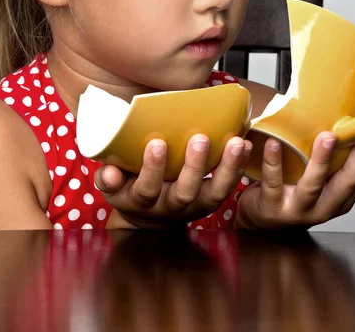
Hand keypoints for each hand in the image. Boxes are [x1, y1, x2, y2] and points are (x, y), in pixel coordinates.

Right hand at [95, 134, 251, 228]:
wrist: (149, 215)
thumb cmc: (129, 188)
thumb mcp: (113, 186)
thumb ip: (108, 179)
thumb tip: (109, 172)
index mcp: (142, 201)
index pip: (146, 189)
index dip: (152, 169)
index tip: (157, 143)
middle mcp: (170, 206)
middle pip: (185, 192)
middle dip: (194, 166)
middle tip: (199, 139)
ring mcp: (195, 205)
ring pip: (214, 192)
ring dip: (227, 168)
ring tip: (236, 143)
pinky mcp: (211, 199)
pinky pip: (228, 186)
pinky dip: (238, 167)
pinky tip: (245, 145)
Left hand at [235, 130, 354, 229]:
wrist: (258, 219)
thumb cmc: (290, 191)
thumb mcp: (316, 178)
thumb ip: (329, 158)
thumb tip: (339, 115)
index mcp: (339, 197)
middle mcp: (324, 207)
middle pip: (348, 182)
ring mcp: (298, 209)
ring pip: (312, 185)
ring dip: (321, 160)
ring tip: (325, 137)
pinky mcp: (272, 207)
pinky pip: (272, 182)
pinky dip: (273, 161)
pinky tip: (272, 142)